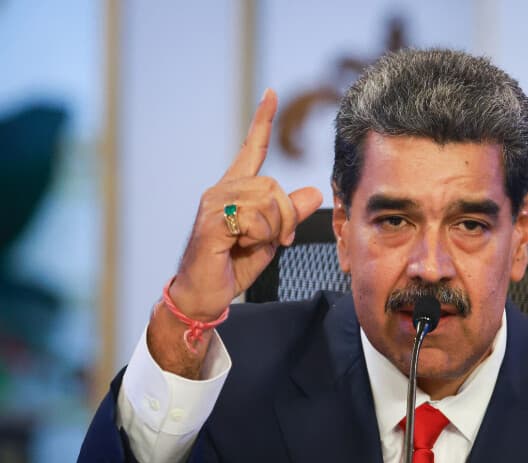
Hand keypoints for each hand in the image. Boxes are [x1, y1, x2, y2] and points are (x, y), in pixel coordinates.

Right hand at [169, 89, 322, 319]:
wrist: (204, 294)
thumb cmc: (233, 264)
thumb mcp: (271, 237)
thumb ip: (290, 214)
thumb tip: (314, 192)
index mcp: (237, 189)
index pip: (253, 149)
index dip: (262, 121)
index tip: (272, 93)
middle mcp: (222, 188)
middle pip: (275, 187)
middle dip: (285, 219)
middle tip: (275, 240)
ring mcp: (213, 202)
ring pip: (268, 203)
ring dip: (271, 231)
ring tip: (251, 244)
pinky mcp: (211, 221)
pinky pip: (253, 219)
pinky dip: (257, 238)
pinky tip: (238, 247)